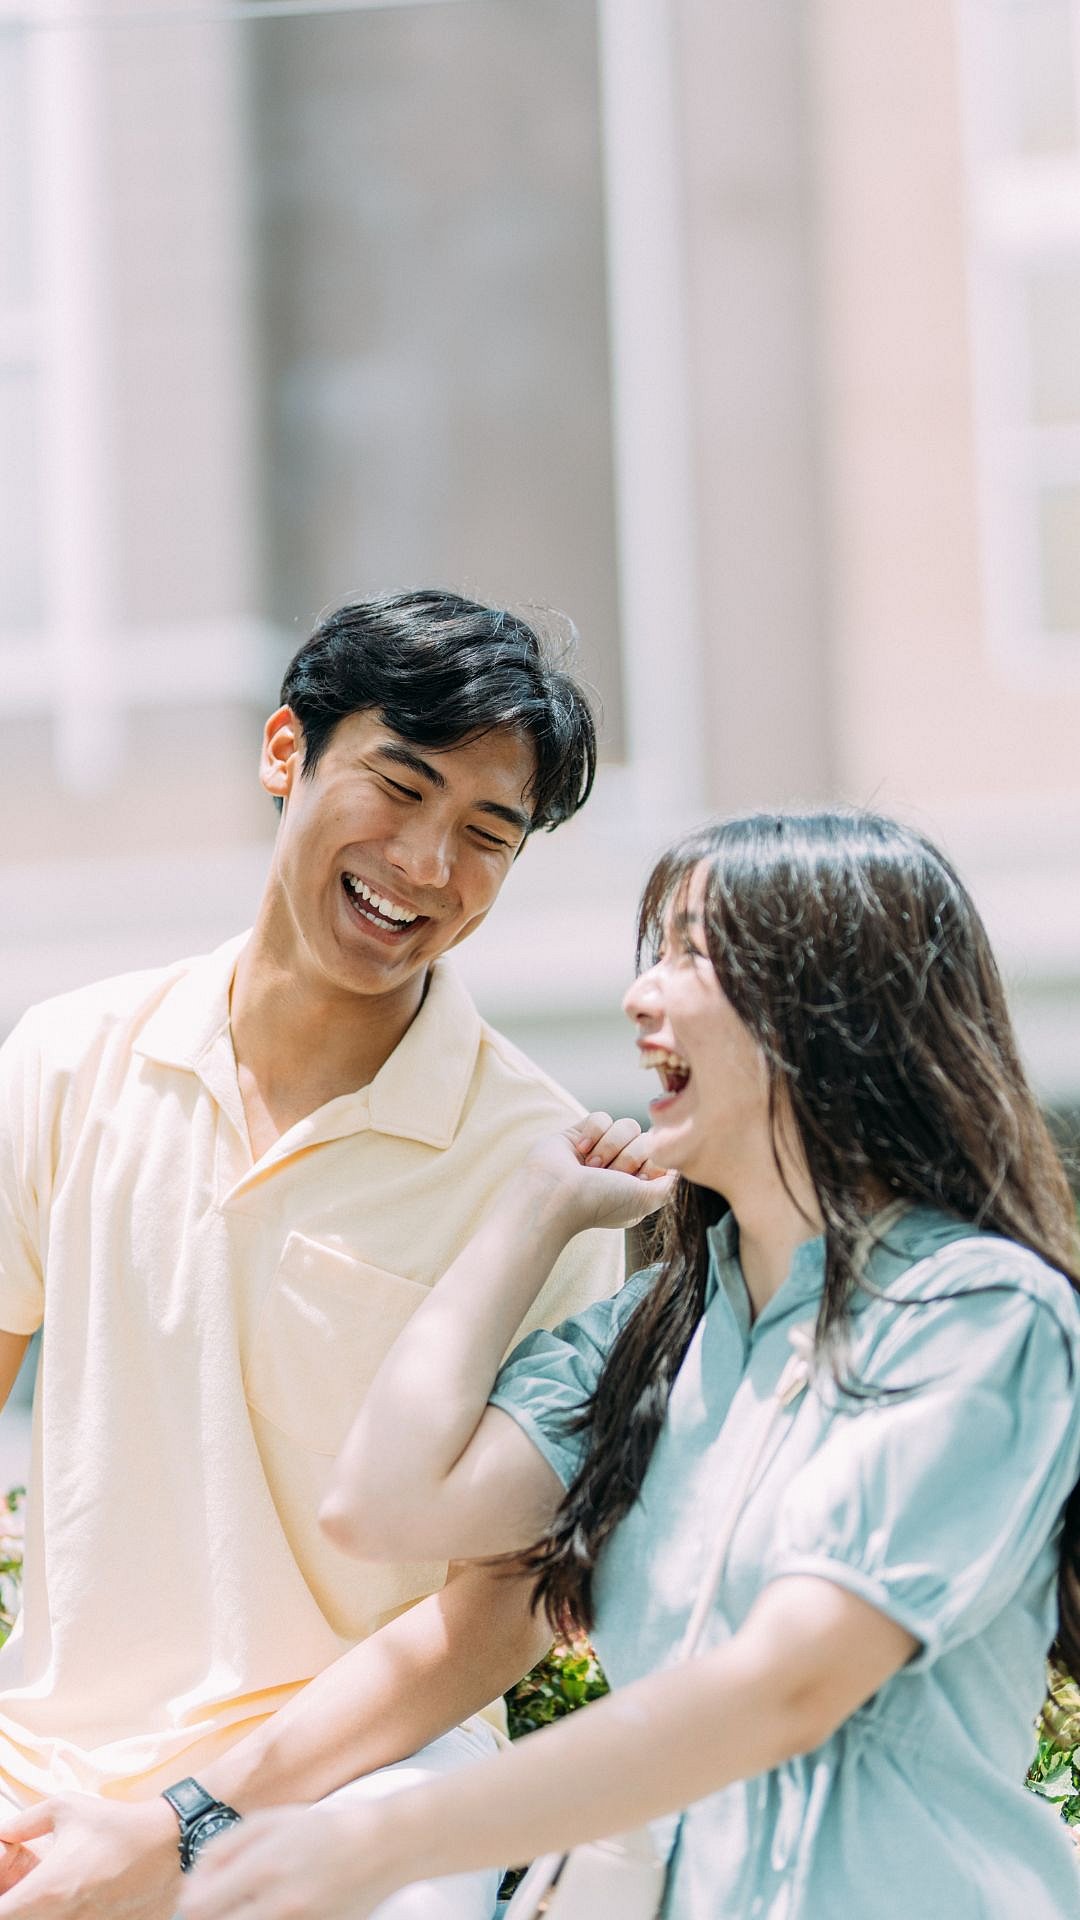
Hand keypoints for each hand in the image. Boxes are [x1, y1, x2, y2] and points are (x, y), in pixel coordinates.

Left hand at [0, 1793, 179, 1919]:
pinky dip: (77, 1917)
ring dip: (49, 1915)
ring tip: (64, 1894)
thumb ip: (26, 1822)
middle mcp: (64, 1918)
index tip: (8, 1893)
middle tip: (34, 1893)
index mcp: (47, 1890)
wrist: (170, 1842)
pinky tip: (89, 1900)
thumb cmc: (116, 1824)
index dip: (1, 1904)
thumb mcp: (66, 1807)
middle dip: (22, 1911)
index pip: (2, 1915)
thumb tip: (4, 1833)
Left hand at [177, 1801, 396, 1919]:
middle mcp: (277, 1904)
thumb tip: (191, 1883)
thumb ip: (223, 1847)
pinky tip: (271, 1912)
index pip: (199, 1907)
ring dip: (239, 1919)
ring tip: (250, 1905)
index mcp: (262, 1867)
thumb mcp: (271, 1821)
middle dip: (213, 1916)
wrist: (381, 1848)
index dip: (188, 1906)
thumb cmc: (321, 1830)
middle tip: (226, 1904)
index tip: (197, 1900)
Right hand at [523, 1113, 675, 1231]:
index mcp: (636, 1186)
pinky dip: (592, 1133)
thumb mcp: (646, 1200)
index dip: (653, 1162)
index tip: (640, 1179)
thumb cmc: (600, 1202)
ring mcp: (600, 1149)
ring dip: (610, 1146)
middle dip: (629, 1156)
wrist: (555, 1194)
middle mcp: (619, 1168)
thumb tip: (679, 1167)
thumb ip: (671, 1185)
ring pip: (625, 1124)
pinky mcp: (579, 1133)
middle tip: (610, 1174)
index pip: (661, 1156)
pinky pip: (601, 1116)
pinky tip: (579, 1152)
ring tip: (592, 1165)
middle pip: (646, 1138)